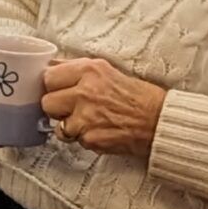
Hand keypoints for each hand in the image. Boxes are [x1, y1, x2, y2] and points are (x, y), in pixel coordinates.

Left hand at [40, 56, 168, 159]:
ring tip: (88, 121)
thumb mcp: (107, 71)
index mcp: (89, 70)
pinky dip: (84, 138)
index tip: (57, 89)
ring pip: (57, 125)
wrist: (160, 121)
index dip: (52, 85)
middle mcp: (85, 91)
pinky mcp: (90, 138)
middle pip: (47, 102)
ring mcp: (86, 117)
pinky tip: (99, 131)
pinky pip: (75, 140)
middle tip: (71, 108)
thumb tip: (52, 68)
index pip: (48, 76)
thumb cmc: (139, 97)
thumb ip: (78, 70)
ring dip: (69, 126)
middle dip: (57, 107)